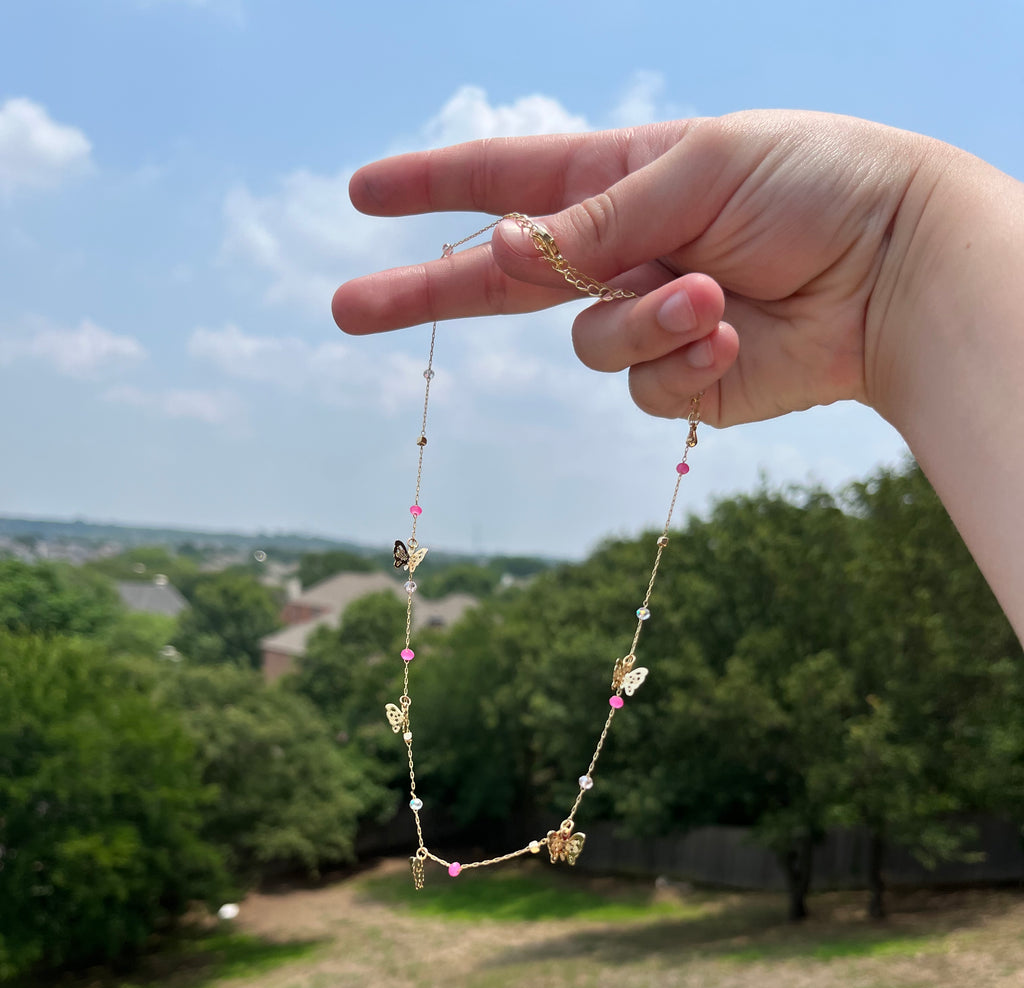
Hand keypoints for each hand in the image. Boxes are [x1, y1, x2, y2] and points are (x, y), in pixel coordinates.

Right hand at [332, 110, 953, 428]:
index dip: (433, 187)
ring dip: (646, 322)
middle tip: (344, 309)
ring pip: (587, 345)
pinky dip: (686, 365)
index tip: (362, 194)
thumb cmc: (811, 185)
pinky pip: (644, 389)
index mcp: (621, 178)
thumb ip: (595, 222)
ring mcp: (649, 321)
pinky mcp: (683, 383)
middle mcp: (622, 252)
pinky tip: (738, 336)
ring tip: (715, 293)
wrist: (896, 267)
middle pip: (499, 284)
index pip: (505, 180)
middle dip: (423, 294)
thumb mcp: (696, 172)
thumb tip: (495, 255)